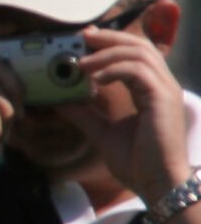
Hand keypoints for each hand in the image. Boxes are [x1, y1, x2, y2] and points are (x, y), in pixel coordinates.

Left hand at [78, 25, 190, 208]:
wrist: (158, 185)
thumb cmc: (137, 163)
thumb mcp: (102, 132)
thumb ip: (84, 113)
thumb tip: (59, 99)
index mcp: (152, 91)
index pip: (135, 54)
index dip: (110, 43)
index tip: (84, 40)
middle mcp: (162, 86)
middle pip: (140, 45)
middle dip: (109, 38)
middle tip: (81, 38)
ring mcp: (166, 90)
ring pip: (140, 52)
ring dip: (107, 52)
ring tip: (81, 61)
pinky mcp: (163, 98)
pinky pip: (138, 70)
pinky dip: (114, 68)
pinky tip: (94, 79)